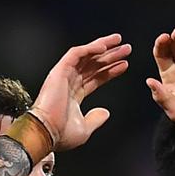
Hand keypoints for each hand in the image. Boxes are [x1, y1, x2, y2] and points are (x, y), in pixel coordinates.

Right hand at [30, 33, 131, 150]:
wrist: (48, 133)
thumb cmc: (62, 134)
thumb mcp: (85, 128)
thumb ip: (96, 119)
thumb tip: (105, 112)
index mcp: (74, 94)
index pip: (96, 78)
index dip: (110, 71)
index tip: (125, 64)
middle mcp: (69, 82)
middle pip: (93, 65)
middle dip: (110, 56)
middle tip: (126, 48)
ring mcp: (64, 75)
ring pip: (86, 56)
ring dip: (103, 47)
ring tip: (119, 41)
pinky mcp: (59, 71)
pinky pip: (75, 54)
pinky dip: (89, 49)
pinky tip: (103, 47)